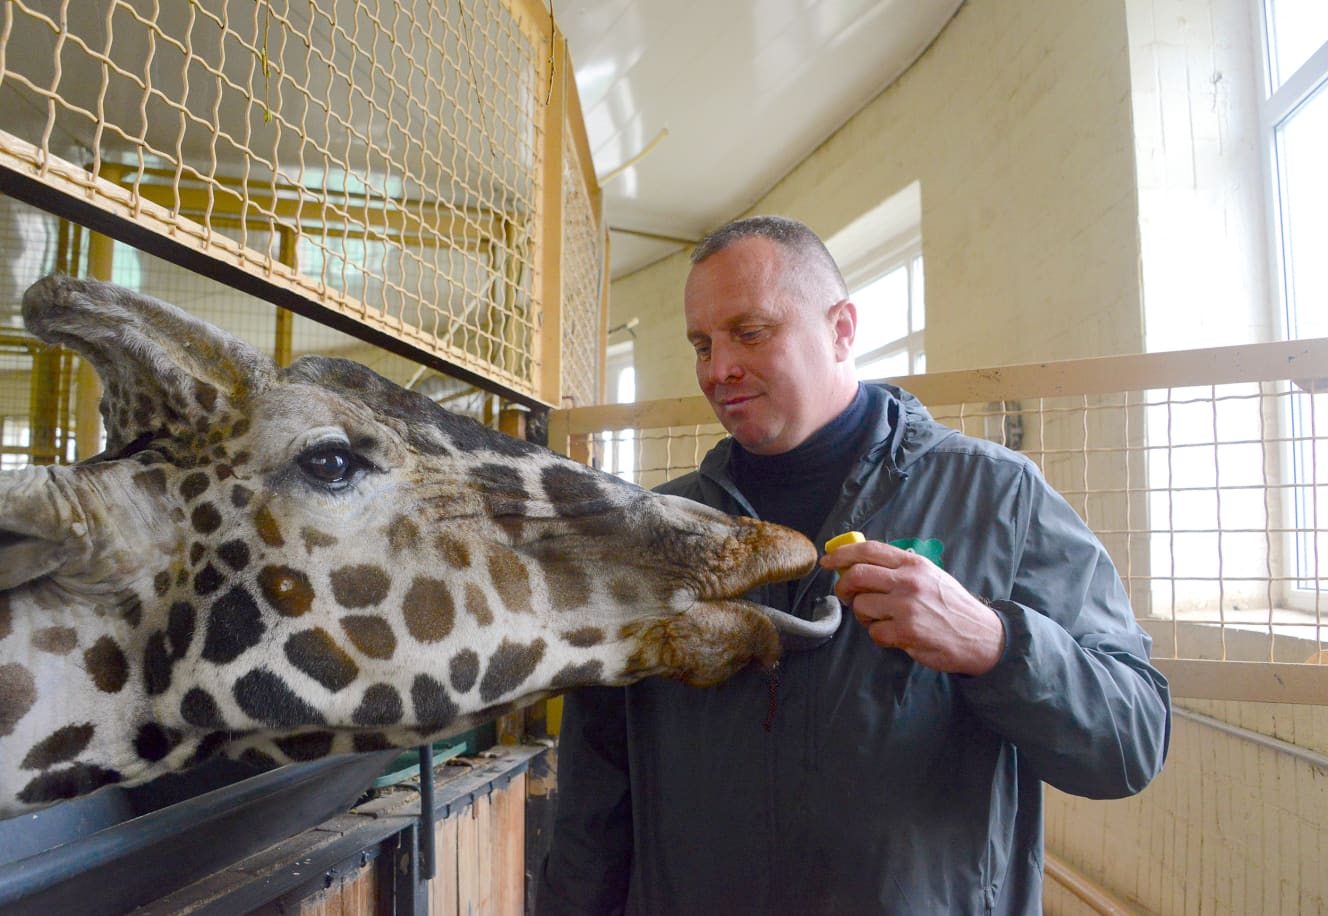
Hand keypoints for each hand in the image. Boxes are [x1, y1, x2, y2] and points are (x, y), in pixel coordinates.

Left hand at [819, 541, 1004, 675]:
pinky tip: (895, 634)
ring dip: (863, 615)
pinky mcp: (907, 632)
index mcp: (913, 563)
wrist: (982, 636)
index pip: (868, 550)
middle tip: (846, 595)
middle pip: (856, 575)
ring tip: (880, 618)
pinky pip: (875, 632)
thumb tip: (861, 564)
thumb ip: (900, 569)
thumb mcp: (930, 575)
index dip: (842, 554)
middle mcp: (908, 581)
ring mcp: (907, 607)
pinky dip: (879, 635)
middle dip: (844, 587)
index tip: (828, 561)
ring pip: (861, 606)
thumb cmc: (952, 605)